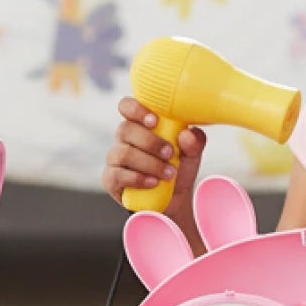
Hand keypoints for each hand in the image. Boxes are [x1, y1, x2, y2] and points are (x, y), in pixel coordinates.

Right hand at [101, 95, 205, 225]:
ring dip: (149, 163)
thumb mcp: (192, 153)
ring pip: (124, 153)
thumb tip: (186, 135)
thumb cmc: (178, 166)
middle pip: (126, 129)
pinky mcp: (111, 178)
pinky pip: (118, 175)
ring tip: (168, 173)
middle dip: (151, 142)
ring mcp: (115, 158)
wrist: (173, 198)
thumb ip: (194, 141)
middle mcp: (124, 138)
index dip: (136, 109)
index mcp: (140, 124)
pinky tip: (153, 183)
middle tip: (170, 154)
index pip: (127, 106)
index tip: (154, 120)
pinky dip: (139, 179)